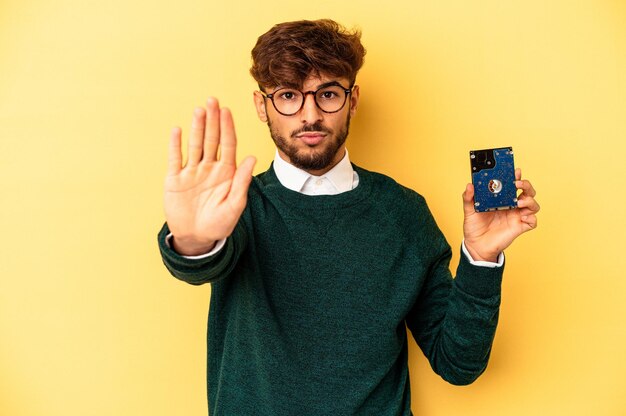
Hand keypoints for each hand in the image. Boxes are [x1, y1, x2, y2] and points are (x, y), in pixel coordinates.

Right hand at [164, 98, 255, 255]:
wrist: (197, 238)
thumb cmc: (219, 224)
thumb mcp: (234, 205)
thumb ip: (242, 181)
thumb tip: (252, 158)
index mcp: (226, 172)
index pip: (227, 144)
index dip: (227, 128)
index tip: (227, 111)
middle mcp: (209, 168)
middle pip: (211, 139)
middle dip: (212, 120)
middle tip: (213, 100)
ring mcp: (191, 172)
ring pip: (194, 145)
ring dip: (196, 128)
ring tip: (199, 110)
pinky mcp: (175, 180)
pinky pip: (175, 159)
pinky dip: (175, 145)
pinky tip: (178, 131)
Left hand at [462, 168, 538, 261]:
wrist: (476, 245)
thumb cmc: (474, 227)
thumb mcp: (469, 210)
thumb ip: (468, 198)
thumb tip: (470, 185)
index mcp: (502, 199)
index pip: (513, 184)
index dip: (517, 176)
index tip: (515, 171)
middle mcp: (512, 206)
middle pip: (528, 191)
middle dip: (527, 185)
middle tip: (517, 184)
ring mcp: (517, 216)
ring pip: (534, 205)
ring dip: (530, 201)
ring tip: (518, 203)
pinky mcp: (519, 227)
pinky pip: (533, 221)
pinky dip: (531, 217)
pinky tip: (522, 217)